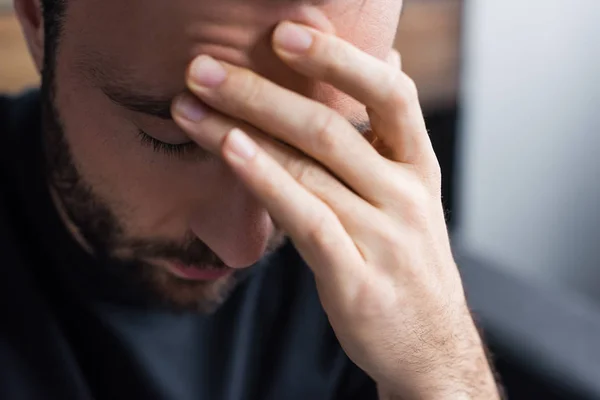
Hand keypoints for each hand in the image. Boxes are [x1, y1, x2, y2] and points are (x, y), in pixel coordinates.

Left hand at [172, 20, 499, 399]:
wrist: (428, 343)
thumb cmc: (407, 261)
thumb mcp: (414, 193)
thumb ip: (392, 132)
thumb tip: (389, 59)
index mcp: (419, 168)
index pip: (391, 95)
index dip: (339, 59)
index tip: (284, 33)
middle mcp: (405, 195)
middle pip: (330, 128)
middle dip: (260, 93)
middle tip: (203, 68)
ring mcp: (382, 237)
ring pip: (308, 169)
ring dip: (242, 131)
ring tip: (190, 107)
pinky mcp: (354, 278)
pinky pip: (305, 219)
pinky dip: (264, 181)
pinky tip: (229, 152)